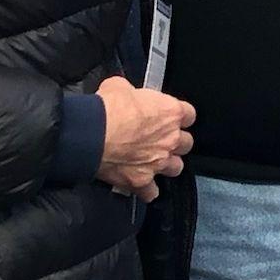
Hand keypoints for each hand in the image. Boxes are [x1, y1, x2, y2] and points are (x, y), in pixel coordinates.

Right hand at [93, 78, 193, 198]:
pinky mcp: (142, 181)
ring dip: (166, 165)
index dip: (179, 116)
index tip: (170, 117)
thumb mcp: (119, 86)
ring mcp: (158, 162)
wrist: (90, 134)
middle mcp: (170, 139)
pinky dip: (147, 190)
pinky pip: (151, 192)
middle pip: (186, 143)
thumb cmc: (106, 109)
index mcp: (170, 113)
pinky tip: (140, 185)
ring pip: (176, 168)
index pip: (189, 114)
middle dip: (175, 142)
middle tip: (160, 139)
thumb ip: (131, 92)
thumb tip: (124, 93)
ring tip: (153, 162)